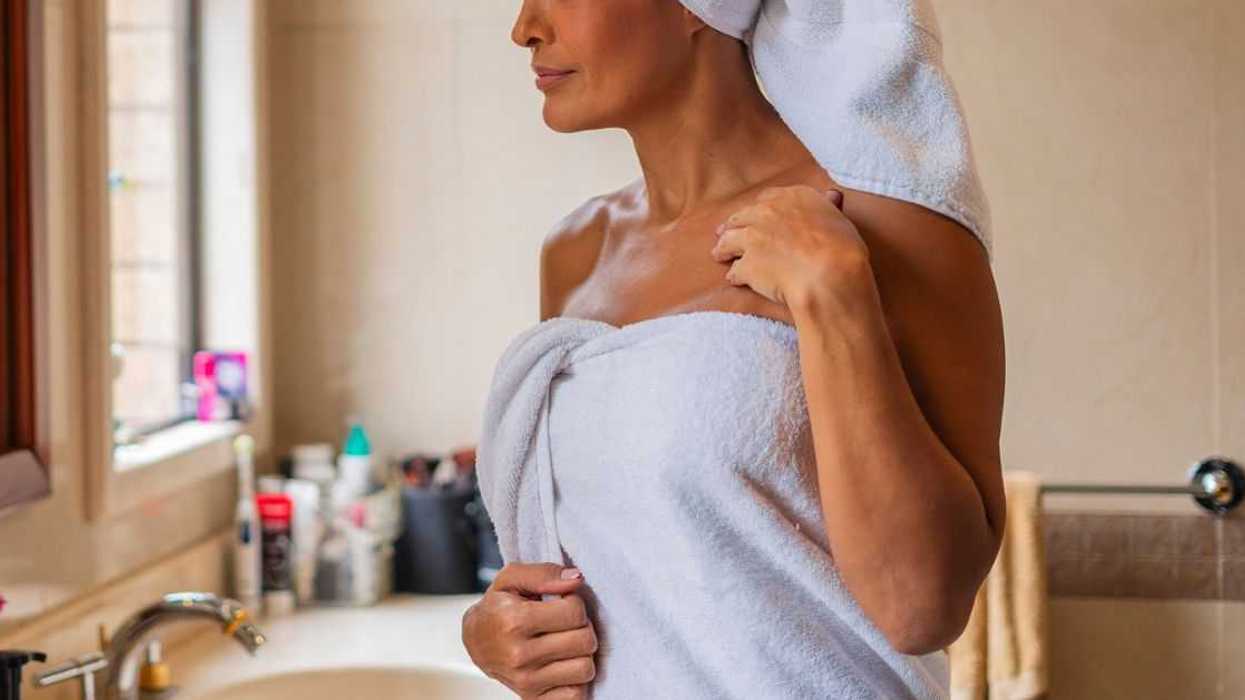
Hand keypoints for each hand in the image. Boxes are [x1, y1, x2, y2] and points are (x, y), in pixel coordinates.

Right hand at [462, 562, 598, 698]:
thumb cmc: (498, 608)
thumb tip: (576, 579)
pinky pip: (576, 694)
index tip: (561, 604)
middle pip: (584, 641)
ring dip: (580, 655)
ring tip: (564, 644)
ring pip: (585, 669)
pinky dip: (575, 680)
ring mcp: (527, 681)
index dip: (573, 603)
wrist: (476, 641)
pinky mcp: (533, 698)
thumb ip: (544, 573)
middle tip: (565, 624)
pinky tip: (561, 665)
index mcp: (514, 621)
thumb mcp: (511, 579)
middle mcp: (519, 655)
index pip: (575, 612)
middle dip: (581, 628)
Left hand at [710, 185, 869, 312]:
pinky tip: (733, 280)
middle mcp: (768, 212)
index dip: (758, 209)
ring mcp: (753, 238)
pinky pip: (734, 270)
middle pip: (741, 217)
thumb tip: (833, 195)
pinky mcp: (747, 264)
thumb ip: (828, 207)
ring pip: (729, 240)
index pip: (767, 199)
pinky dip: (734, 275)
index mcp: (792, 197)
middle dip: (733, 225)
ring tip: (718, 254)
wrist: (830, 273)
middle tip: (724, 233)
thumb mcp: (839, 219)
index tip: (754, 215)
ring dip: (723, 247)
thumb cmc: (843, 248)